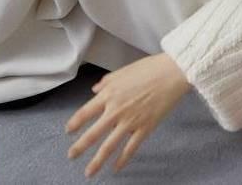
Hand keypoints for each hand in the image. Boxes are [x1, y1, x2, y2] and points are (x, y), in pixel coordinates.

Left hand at [65, 53, 190, 177]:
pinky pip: (130, 148)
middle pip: (93, 134)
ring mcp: (130, 121)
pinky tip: (116, 167)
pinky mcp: (145, 128)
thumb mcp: (124, 70)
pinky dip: (122, 160)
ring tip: (89, 172)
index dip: (75, 123)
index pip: (85, 112)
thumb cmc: (150, 68)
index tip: (68, 131)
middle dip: (80, 147)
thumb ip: (107, 81)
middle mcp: (116, 110)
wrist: (173, 72)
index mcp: (110, 94)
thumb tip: (95, 89)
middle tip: (71, 156)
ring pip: (109, 146)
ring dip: (97, 161)